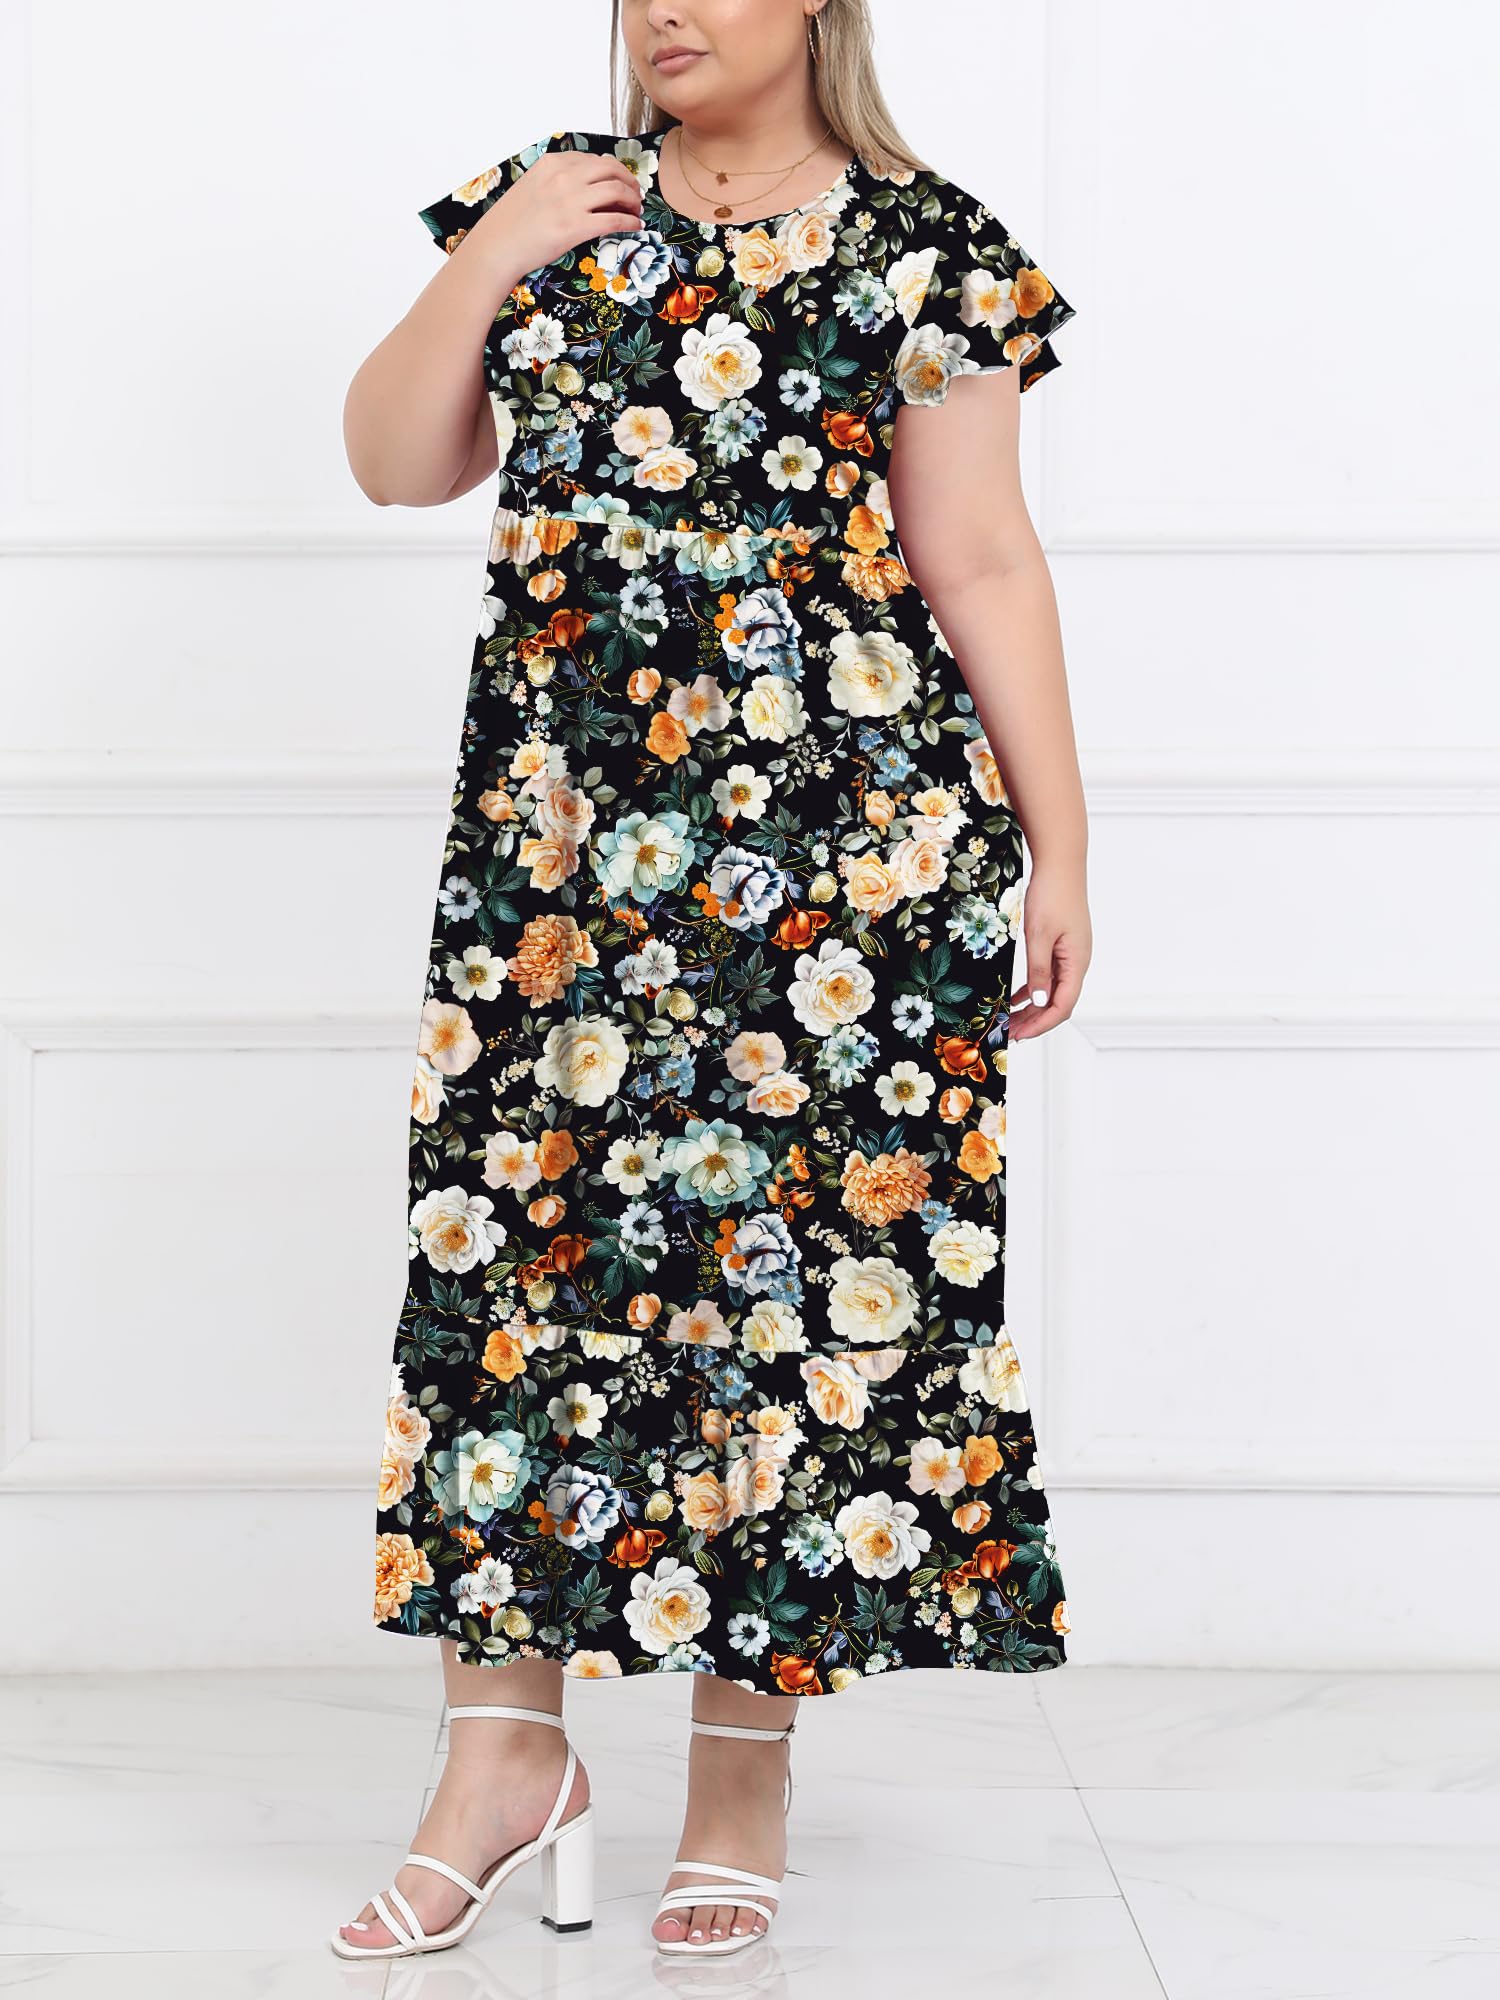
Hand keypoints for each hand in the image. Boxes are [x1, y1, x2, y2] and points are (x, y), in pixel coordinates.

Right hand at [484, 149, 643, 272]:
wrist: (498, 246)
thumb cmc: (513, 222)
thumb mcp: (534, 186)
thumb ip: (559, 179)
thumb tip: (588, 185)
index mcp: (554, 162)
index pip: (594, 160)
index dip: (614, 171)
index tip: (621, 182)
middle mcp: (564, 176)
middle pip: (611, 169)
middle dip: (629, 181)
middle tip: (636, 195)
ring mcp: (570, 201)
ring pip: (616, 190)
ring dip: (633, 200)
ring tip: (636, 211)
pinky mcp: (575, 227)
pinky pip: (614, 219)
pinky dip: (630, 222)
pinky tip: (636, 227)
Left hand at [1008, 862, 1090, 1039]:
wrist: (1060, 863)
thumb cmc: (1051, 894)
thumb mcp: (1038, 935)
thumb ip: (1038, 970)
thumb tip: (1038, 1002)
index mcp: (1076, 962)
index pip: (1062, 1006)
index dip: (1040, 1025)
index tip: (1018, 1035)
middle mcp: (1077, 962)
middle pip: (1058, 1003)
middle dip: (1033, 1021)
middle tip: (1007, 1033)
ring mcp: (1071, 954)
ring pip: (1052, 991)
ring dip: (1031, 1008)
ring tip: (1008, 1020)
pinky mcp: (1062, 945)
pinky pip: (1048, 976)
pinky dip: (1032, 989)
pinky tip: (1015, 998)